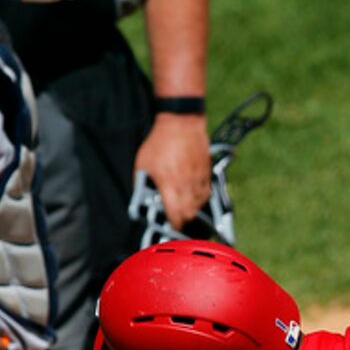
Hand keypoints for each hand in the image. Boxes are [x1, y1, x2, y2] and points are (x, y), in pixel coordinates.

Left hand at [133, 113, 212, 227]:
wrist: (181, 123)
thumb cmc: (159, 142)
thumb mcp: (143, 163)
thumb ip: (142, 183)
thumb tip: (143, 198)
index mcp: (170, 185)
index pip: (176, 215)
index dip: (173, 225)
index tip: (170, 226)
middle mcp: (187, 186)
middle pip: (190, 215)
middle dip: (183, 219)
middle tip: (176, 217)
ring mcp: (199, 181)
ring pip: (199, 206)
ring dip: (191, 209)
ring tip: (183, 204)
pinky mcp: (207, 174)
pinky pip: (206, 194)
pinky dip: (199, 198)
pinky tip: (192, 194)